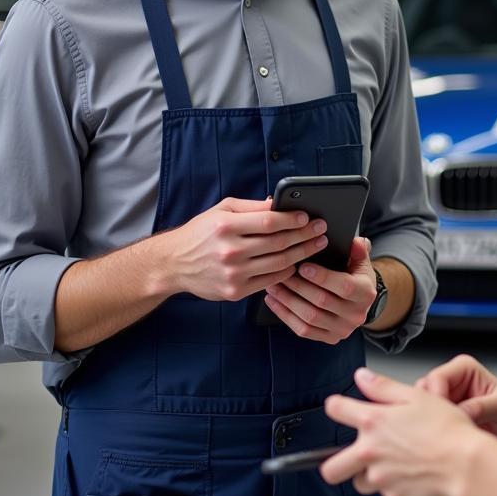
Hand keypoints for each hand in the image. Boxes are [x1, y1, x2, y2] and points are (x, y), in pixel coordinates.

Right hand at [164, 197, 326, 300]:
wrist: (174, 264)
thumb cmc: (201, 233)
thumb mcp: (222, 210)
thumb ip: (252, 207)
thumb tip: (280, 203)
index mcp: (226, 227)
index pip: (270, 222)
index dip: (293, 220)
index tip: (309, 218)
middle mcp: (230, 251)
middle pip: (279, 243)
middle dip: (305, 236)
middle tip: (322, 230)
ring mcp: (233, 274)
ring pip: (278, 264)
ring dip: (302, 254)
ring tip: (316, 246)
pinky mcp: (235, 292)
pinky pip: (270, 281)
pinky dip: (286, 273)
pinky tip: (297, 264)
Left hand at [263, 236, 376, 343]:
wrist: (359, 303)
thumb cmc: (356, 277)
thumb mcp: (361, 262)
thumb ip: (358, 250)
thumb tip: (356, 242)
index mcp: (366, 293)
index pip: (344, 287)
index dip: (322, 277)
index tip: (302, 267)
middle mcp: (356, 315)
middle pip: (322, 302)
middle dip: (298, 286)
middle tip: (281, 273)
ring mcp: (342, 329)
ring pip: (310, 317)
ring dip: (288, 301)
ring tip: (273, 286)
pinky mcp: (329, 338)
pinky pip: (303, 330)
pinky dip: (285, 316)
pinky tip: (274, 302)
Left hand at [322, 367, 481, 495]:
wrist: (465, 463)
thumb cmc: (447, 429)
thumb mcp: (416, 395)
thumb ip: (383, 387)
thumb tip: (362, 377)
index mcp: (373, 421)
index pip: (335, 410)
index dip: (337, 406)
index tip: (339, 408)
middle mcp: (370, 452)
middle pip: (330, 469)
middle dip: (336, 463)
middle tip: (352, 456)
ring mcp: (381, 479)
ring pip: (360, 483)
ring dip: (368, 475)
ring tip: (392, 462)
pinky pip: (386, 494)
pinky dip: (395, 485)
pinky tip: (412, 472)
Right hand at [416, 354, 496, 461]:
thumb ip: (484, 406)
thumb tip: (462, 411)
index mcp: (465, 369)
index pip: (437, 378)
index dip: (435, 398)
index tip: (443, 418)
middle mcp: (452, 382)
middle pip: (423, 393)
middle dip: (428, 413)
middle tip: (441, 432)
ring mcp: (444, 402)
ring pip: (420, 410)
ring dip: (429, 426)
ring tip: (445, 440)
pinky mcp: (440, 421)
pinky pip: (425, 426)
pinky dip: (430, 436)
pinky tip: (442, 445)